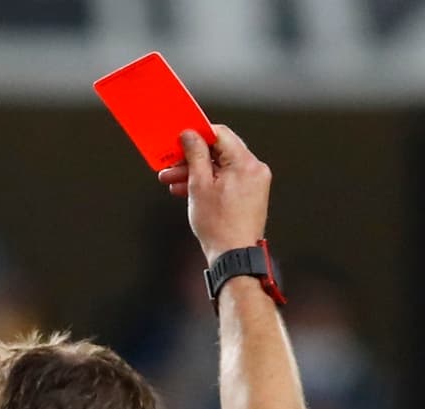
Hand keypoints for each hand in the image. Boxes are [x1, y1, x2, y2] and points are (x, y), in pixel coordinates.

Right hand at [158, 125, 271, 264]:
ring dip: (197, 173)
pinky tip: (189, 191)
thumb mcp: (200, 186)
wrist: (234, 257)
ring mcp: (254, 183)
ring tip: (174, 183)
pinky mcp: (250, 196)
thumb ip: (195, 156)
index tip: (180, 140)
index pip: (220, 134)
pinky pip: (227, 181)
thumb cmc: (219, 227)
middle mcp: (254, 169)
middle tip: (170, 166)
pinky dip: (210, 184)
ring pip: (221, 169)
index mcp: (244, 163)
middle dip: (192, 159)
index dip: (197, 135)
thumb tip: (190, 135)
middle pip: (219, 152)